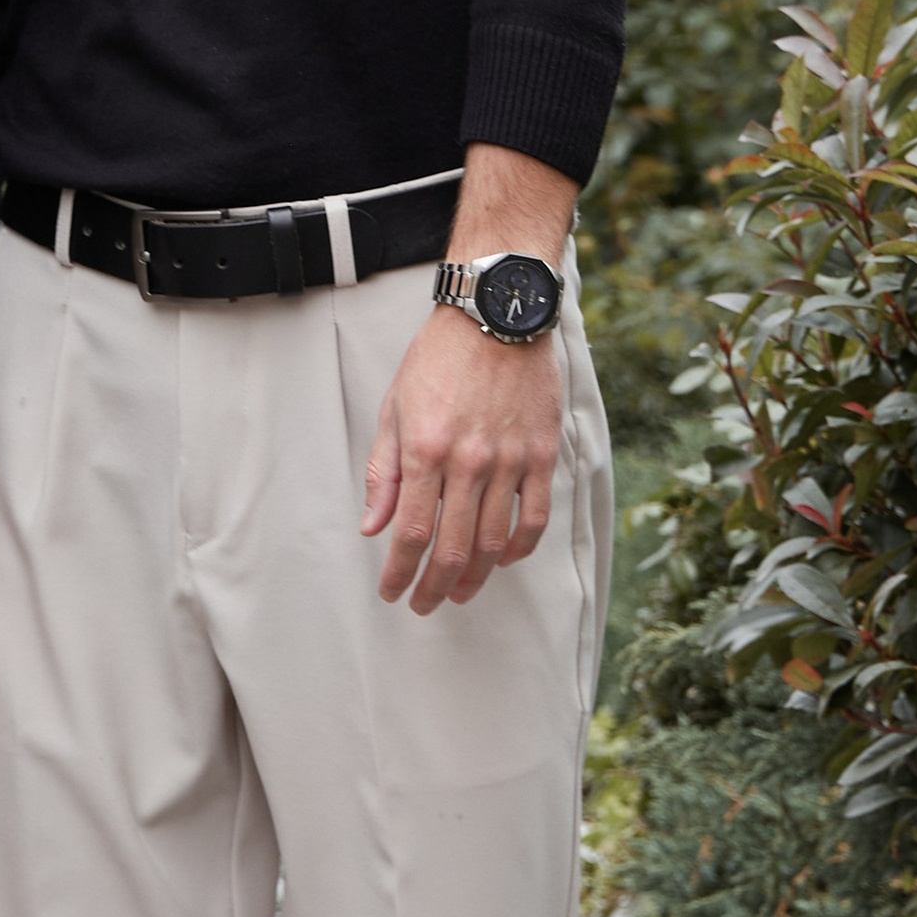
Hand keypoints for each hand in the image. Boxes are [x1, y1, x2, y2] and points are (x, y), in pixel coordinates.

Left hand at [363, 304, 563, 611]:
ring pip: (495, 543)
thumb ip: (383, 471)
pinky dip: (521, 548)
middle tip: (425, 604)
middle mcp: (468, 461)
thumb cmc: (440, 357)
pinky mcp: (542, 453)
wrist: (495, 313)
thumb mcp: (395, 408)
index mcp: (425, 450)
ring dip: (475, 577)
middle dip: (434, 587)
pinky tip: (505, 558)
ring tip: (460, 591)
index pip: (412, 534)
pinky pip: (535, 517)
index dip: (400, 574)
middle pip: (453, 549)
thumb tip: (373, 525)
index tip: (394, 592)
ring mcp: (510, 460)